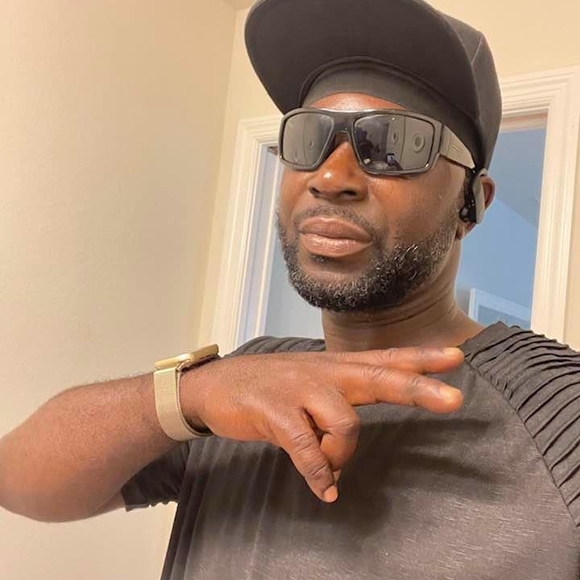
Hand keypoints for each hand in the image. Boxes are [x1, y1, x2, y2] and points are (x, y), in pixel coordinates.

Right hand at [182, 347, 463, 502]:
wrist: (214, 385)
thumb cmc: (269, 386)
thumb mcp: (308, 382)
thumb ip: (337, 404)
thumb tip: (349, 450)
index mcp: (335, 367)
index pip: (385, 359)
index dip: (421, 358)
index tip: (456, 357)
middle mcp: (324, 374)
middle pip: (379, 378)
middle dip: (419, 389)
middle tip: (455, 400)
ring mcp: (300, 390)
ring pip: (345, 423)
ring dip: (341, 456)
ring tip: (328, 468)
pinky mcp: (276, 413)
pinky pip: (307, 449)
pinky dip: (318, 474)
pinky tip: (323, 489)